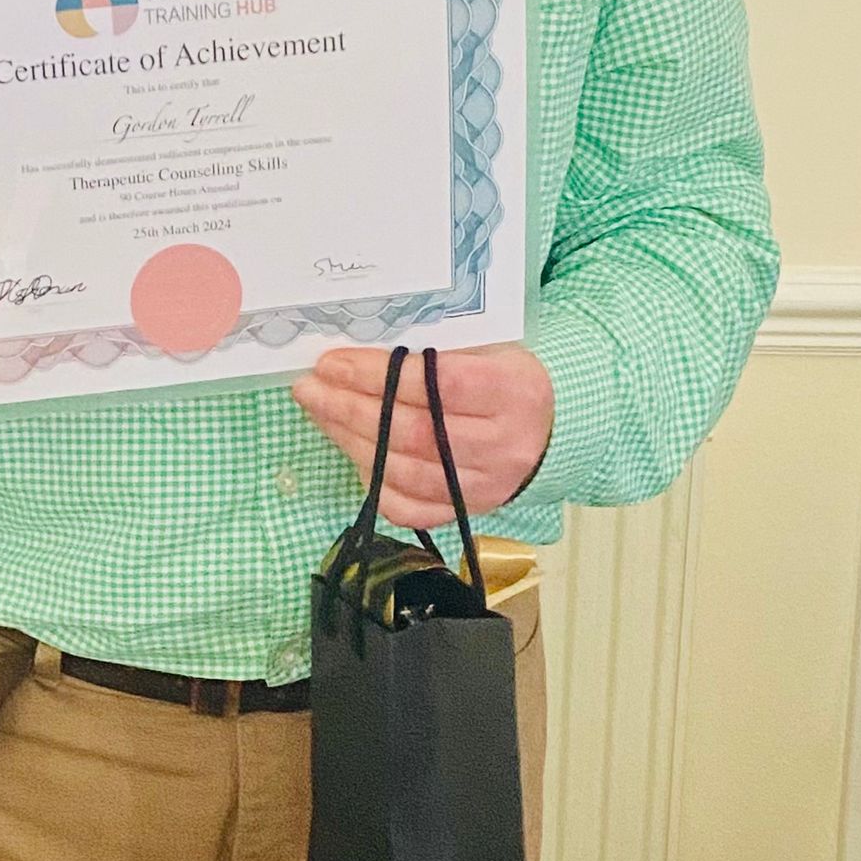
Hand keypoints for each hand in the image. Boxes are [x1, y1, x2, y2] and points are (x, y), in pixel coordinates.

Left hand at [293, 343, 554, 526]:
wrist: (551, 427)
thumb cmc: (505, 376)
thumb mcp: (486, 348)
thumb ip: (434, 351)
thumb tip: (356, 355)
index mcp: (514, 392)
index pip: (438, 385)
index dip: (379, 375)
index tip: (332, 363)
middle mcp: (505, 446)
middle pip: (414, 433)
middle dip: (350, 408)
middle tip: (310, 388)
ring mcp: (487, 486)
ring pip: (405, 472)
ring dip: (351, 441)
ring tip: (320, 413)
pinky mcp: (469, 512)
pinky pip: (409, 508)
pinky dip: (372, 481)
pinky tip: (351, 450)